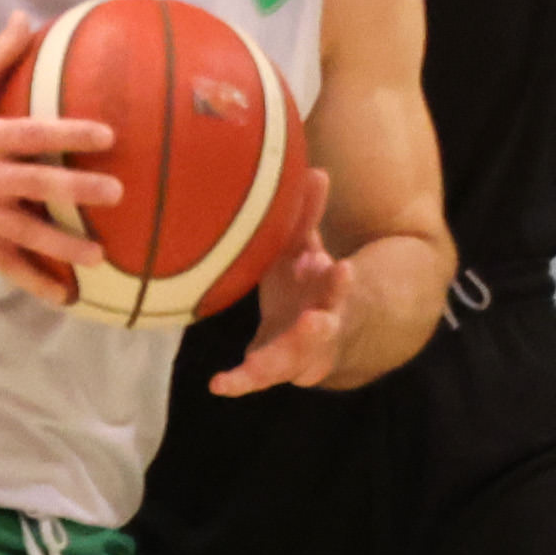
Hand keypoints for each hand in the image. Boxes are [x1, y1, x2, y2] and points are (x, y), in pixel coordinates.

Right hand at [0, 16, 113, 303]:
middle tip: (117, 194)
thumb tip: (26, 17)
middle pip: (38, 184)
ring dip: (63, 245)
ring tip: (99, 256)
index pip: (36, 133)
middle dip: (78, 190)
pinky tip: (64, 294)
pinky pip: (4, 263)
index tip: (108, 136)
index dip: (72, 134)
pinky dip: (34, 280)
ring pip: (25, 232)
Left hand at [205, 166, 347, 394]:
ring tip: (284, 343)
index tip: (336, 267)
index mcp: (326, 293)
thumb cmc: (303, 287)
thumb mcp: (303, 252)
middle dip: (326, 312)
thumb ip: (307, 218)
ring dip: (293, 348)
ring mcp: (299, 350)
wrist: (311, 338)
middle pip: (328, 319)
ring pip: (300, 352)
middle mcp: (320, 322)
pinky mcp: (274, 368)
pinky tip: (219, 384)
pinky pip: (256, 378)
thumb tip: (317, 170)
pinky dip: (239, 382)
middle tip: (323, 306)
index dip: (336, 280)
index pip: (335, 284)